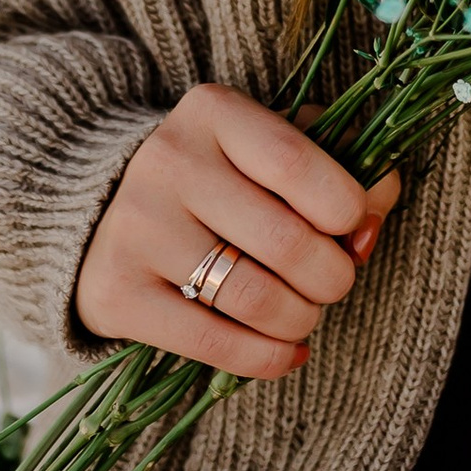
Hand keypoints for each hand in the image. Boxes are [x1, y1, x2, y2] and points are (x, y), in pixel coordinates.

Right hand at [74, 82, 399, 377]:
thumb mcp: (269, 148)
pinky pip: (213, 344)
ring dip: (302, 319)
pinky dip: (269, 358)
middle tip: (333, 282)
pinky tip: (288, 352)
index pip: (297, 162)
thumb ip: (338, 169)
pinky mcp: (116, 292)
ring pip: (255, 298)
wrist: (99, 209)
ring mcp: (137, 228)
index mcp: (213, 112)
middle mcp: (169, 161)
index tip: (355, 229)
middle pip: (286, 240)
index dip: (347, 207)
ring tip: (305, 315)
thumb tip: (371, 225)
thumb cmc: (216, 179)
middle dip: (333, 276)